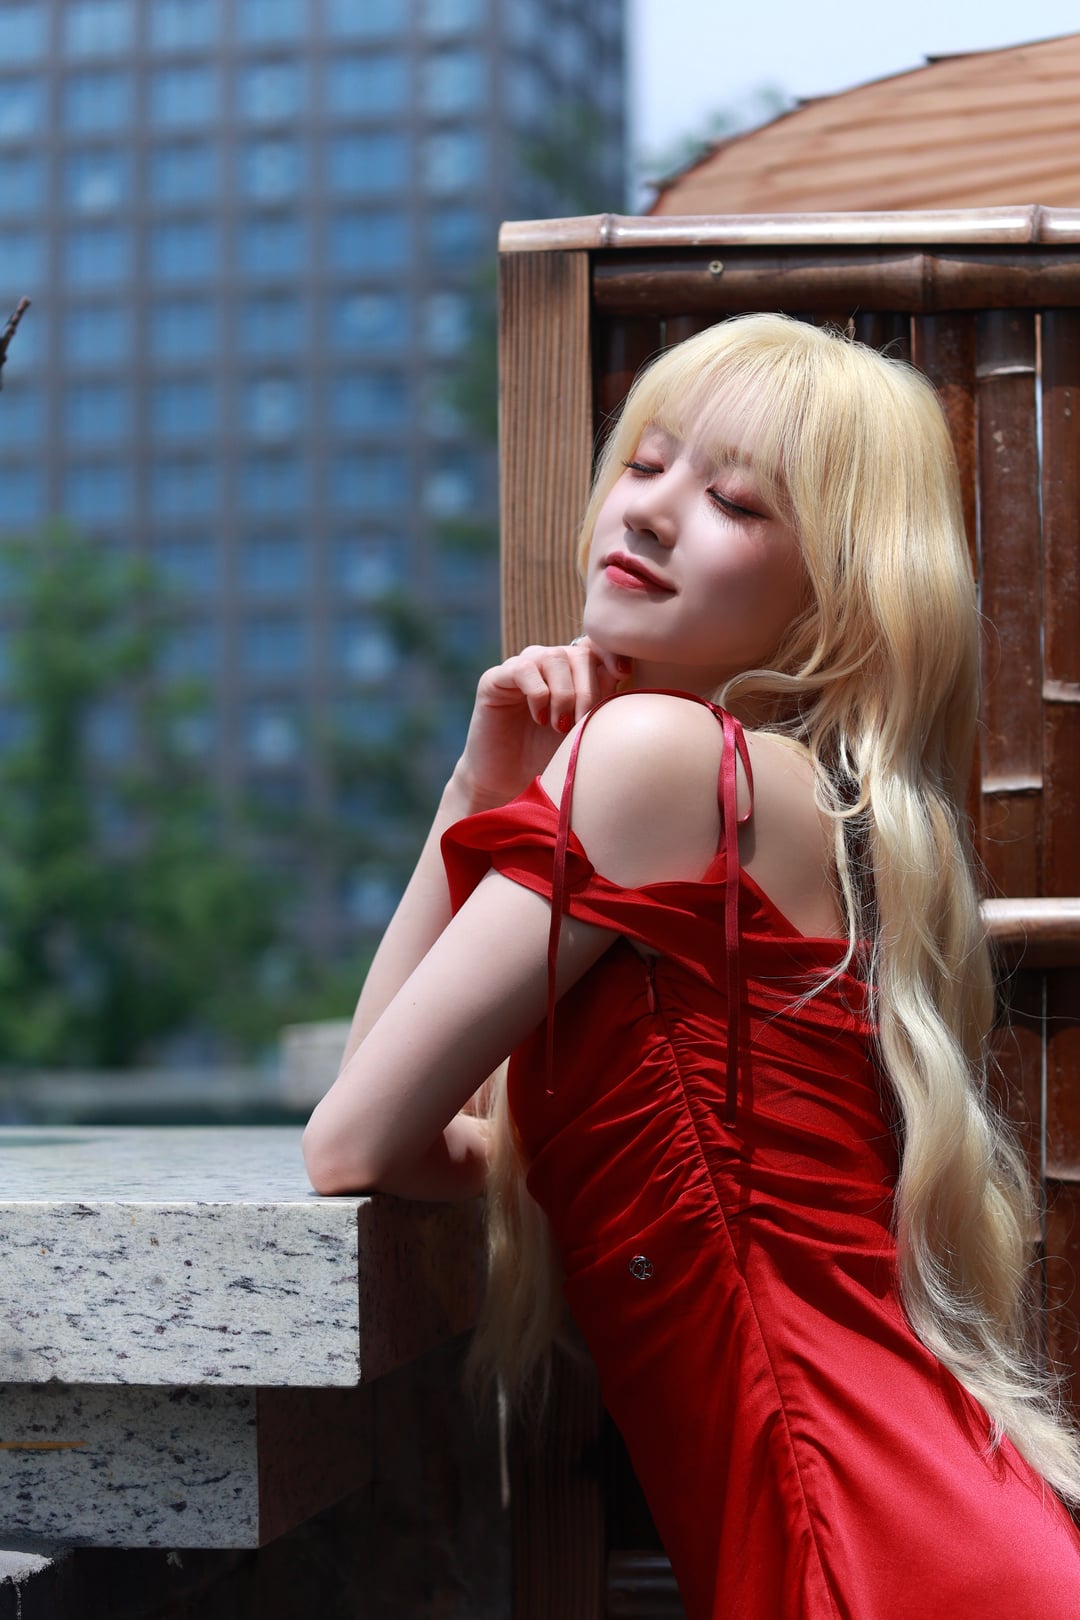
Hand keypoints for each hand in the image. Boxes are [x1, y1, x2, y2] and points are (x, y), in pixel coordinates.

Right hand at [454, 637, 628, 807]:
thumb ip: (601, 699)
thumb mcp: (584, 727)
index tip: (623, 674)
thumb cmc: (550, 756)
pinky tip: (539, 719)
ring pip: (554, 659)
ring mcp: (521, 667)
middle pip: (578, 653)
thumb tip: (624, 672)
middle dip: (586, 690)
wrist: (510, 781)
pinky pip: (525, 670)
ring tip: (559, 726)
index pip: (594, 644)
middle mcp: (546, 663)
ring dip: (563, 695)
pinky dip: (539, 695)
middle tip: (580, 724)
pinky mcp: (495, 678)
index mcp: (571, 671)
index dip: (610, 652)